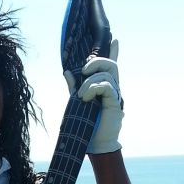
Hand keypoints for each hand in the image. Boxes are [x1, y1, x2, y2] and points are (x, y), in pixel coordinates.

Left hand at [63, 38, 122, 153]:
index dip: (114, 53)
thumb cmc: (87, 125)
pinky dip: (93, 89)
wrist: (95, 143)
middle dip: (96, 62)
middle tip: (84, 70)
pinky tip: (86, 99)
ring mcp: (115, 94)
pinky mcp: (115, 101)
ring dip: (89, 82)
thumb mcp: (76, 101)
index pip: (110, 66)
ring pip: (106, 74)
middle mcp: (112, 88)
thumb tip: (67, 71)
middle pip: (110, 64)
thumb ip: (74, 86)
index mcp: (104, 87)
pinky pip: (106, 86)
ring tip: (81, 96)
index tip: (115, 40)